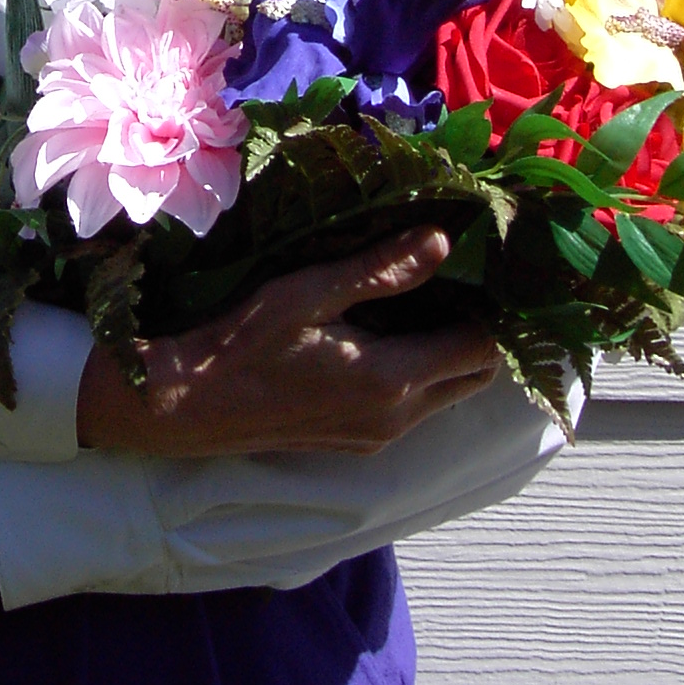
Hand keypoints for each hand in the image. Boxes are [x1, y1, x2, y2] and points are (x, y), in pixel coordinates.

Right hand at [78, 228, 500, 456]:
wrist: (189, 407)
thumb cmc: (245, 340)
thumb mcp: (309, 292)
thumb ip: (380, 270)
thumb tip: (442, 241)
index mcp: (392, 378)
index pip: (481, 349)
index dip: (494, 310)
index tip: (485, 268)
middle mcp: (397, 417)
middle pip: (475, 377)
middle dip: (481, 331)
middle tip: (462, 280)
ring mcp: (378, 437)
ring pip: (446, 395)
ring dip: (450, 353)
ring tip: (428, 300)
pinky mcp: (357, 444)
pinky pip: (415, 409)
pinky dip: (421, 373)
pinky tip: (389, 335)